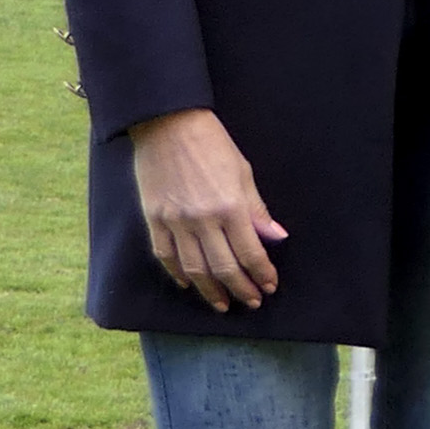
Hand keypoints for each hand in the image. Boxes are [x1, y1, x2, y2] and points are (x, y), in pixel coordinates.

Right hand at [129, 108, 284, 309]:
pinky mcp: (153, 217)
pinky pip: (164, 254)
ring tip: (222, 304)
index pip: (250, 253)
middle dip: (240, 289)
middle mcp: (202, 219)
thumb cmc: (212, 145)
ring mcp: (174, 220)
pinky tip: (188, 283)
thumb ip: (257, 209)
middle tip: (251, 302)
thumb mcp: (244, 173)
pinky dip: (176, 273)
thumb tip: (276, 237)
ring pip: (193, 268)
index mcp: (230, 207)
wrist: (167, 124)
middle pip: (223, 267)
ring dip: (210, 290)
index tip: (269, 286)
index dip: (261, 273)